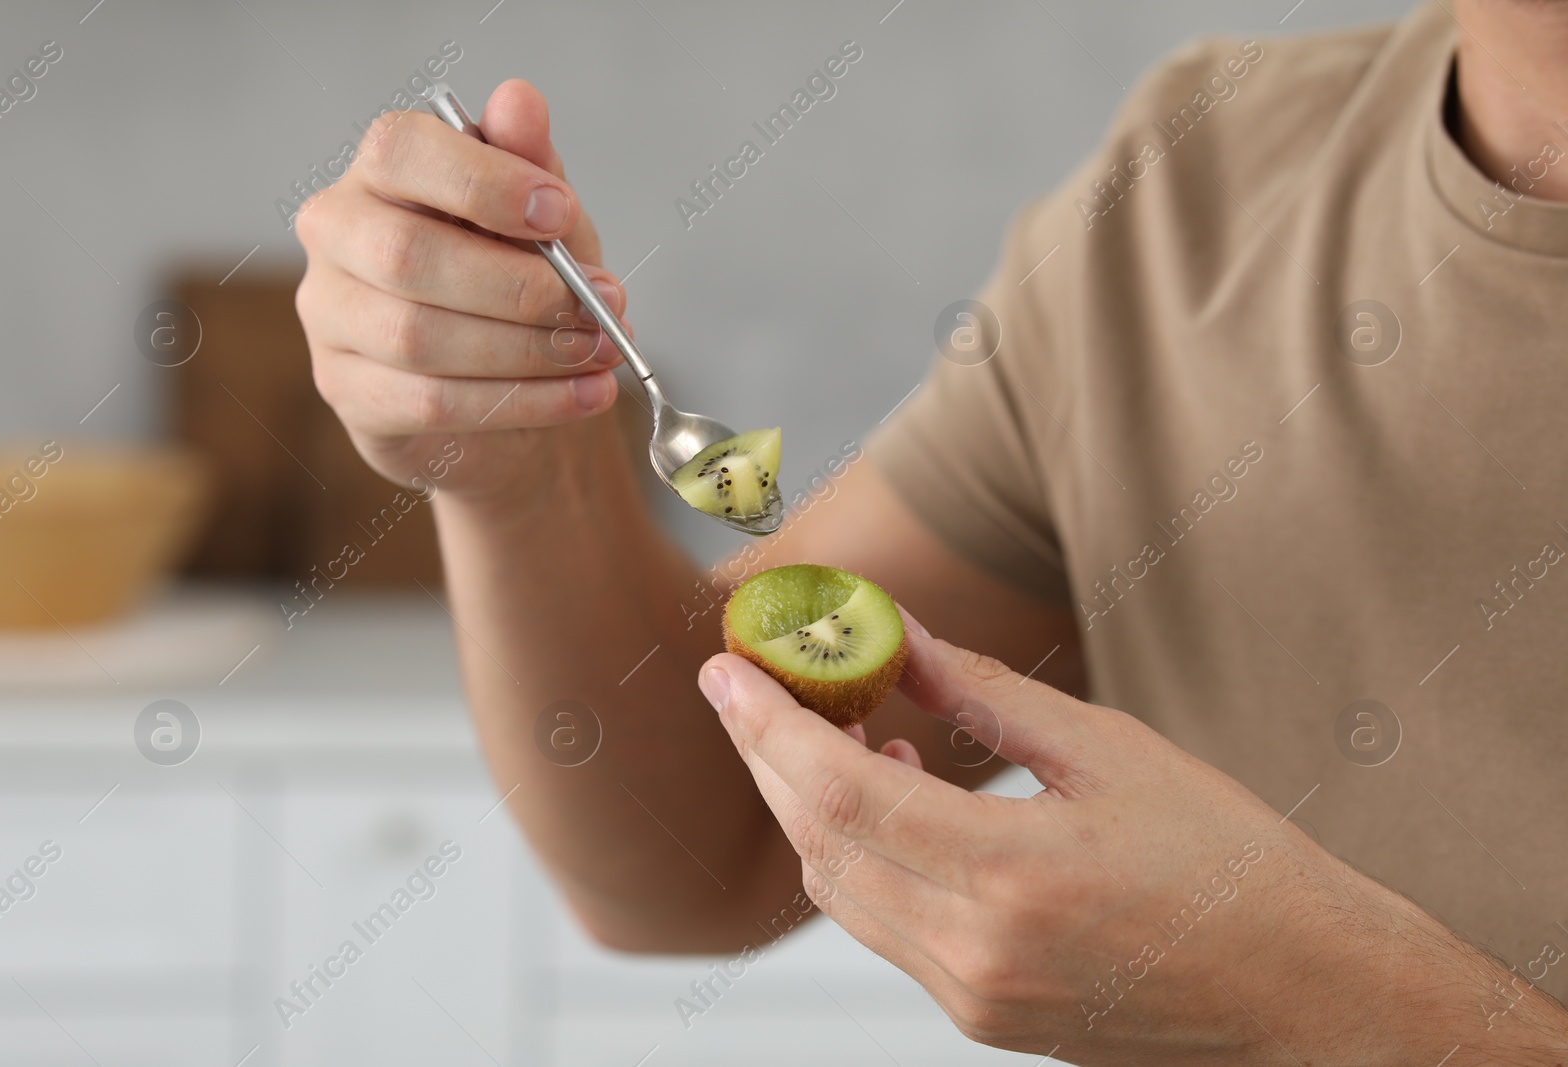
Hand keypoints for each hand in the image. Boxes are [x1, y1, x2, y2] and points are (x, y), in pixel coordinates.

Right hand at [293, 80, 627, 501]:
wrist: (508, 387)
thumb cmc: (518, 283)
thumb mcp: (544, 221)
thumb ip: (531, 163)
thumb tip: (519, 100)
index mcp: (380, 173)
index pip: (401, 152)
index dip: (483, 181)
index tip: (560, 212)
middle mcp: (337, 235)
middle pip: (407, 255)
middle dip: (518, 287)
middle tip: (600, 306)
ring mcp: (330, 317)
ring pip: (418, 338)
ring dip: (528, 350)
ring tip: (601, 352)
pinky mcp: (347, 391)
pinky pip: (430, 402)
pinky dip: (522, 401)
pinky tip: (581, 394)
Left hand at [697, 612, 1567, 1064]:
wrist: (1302, 993)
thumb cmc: (1228, 865)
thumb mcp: (1108, 751)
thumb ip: (982, 695)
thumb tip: (893, 636)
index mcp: (1012, 876)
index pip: (838, 793)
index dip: (766, 724)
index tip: (725, 668)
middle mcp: (975, 952)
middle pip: (817, 843)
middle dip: (767, 757)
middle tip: (753, 684)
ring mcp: (971, 997)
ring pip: (838, 890)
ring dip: (809, 806)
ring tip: (830, 724)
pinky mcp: (979, 1016)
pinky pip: (882, 926)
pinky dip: (858, 855)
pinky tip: (891, 794)